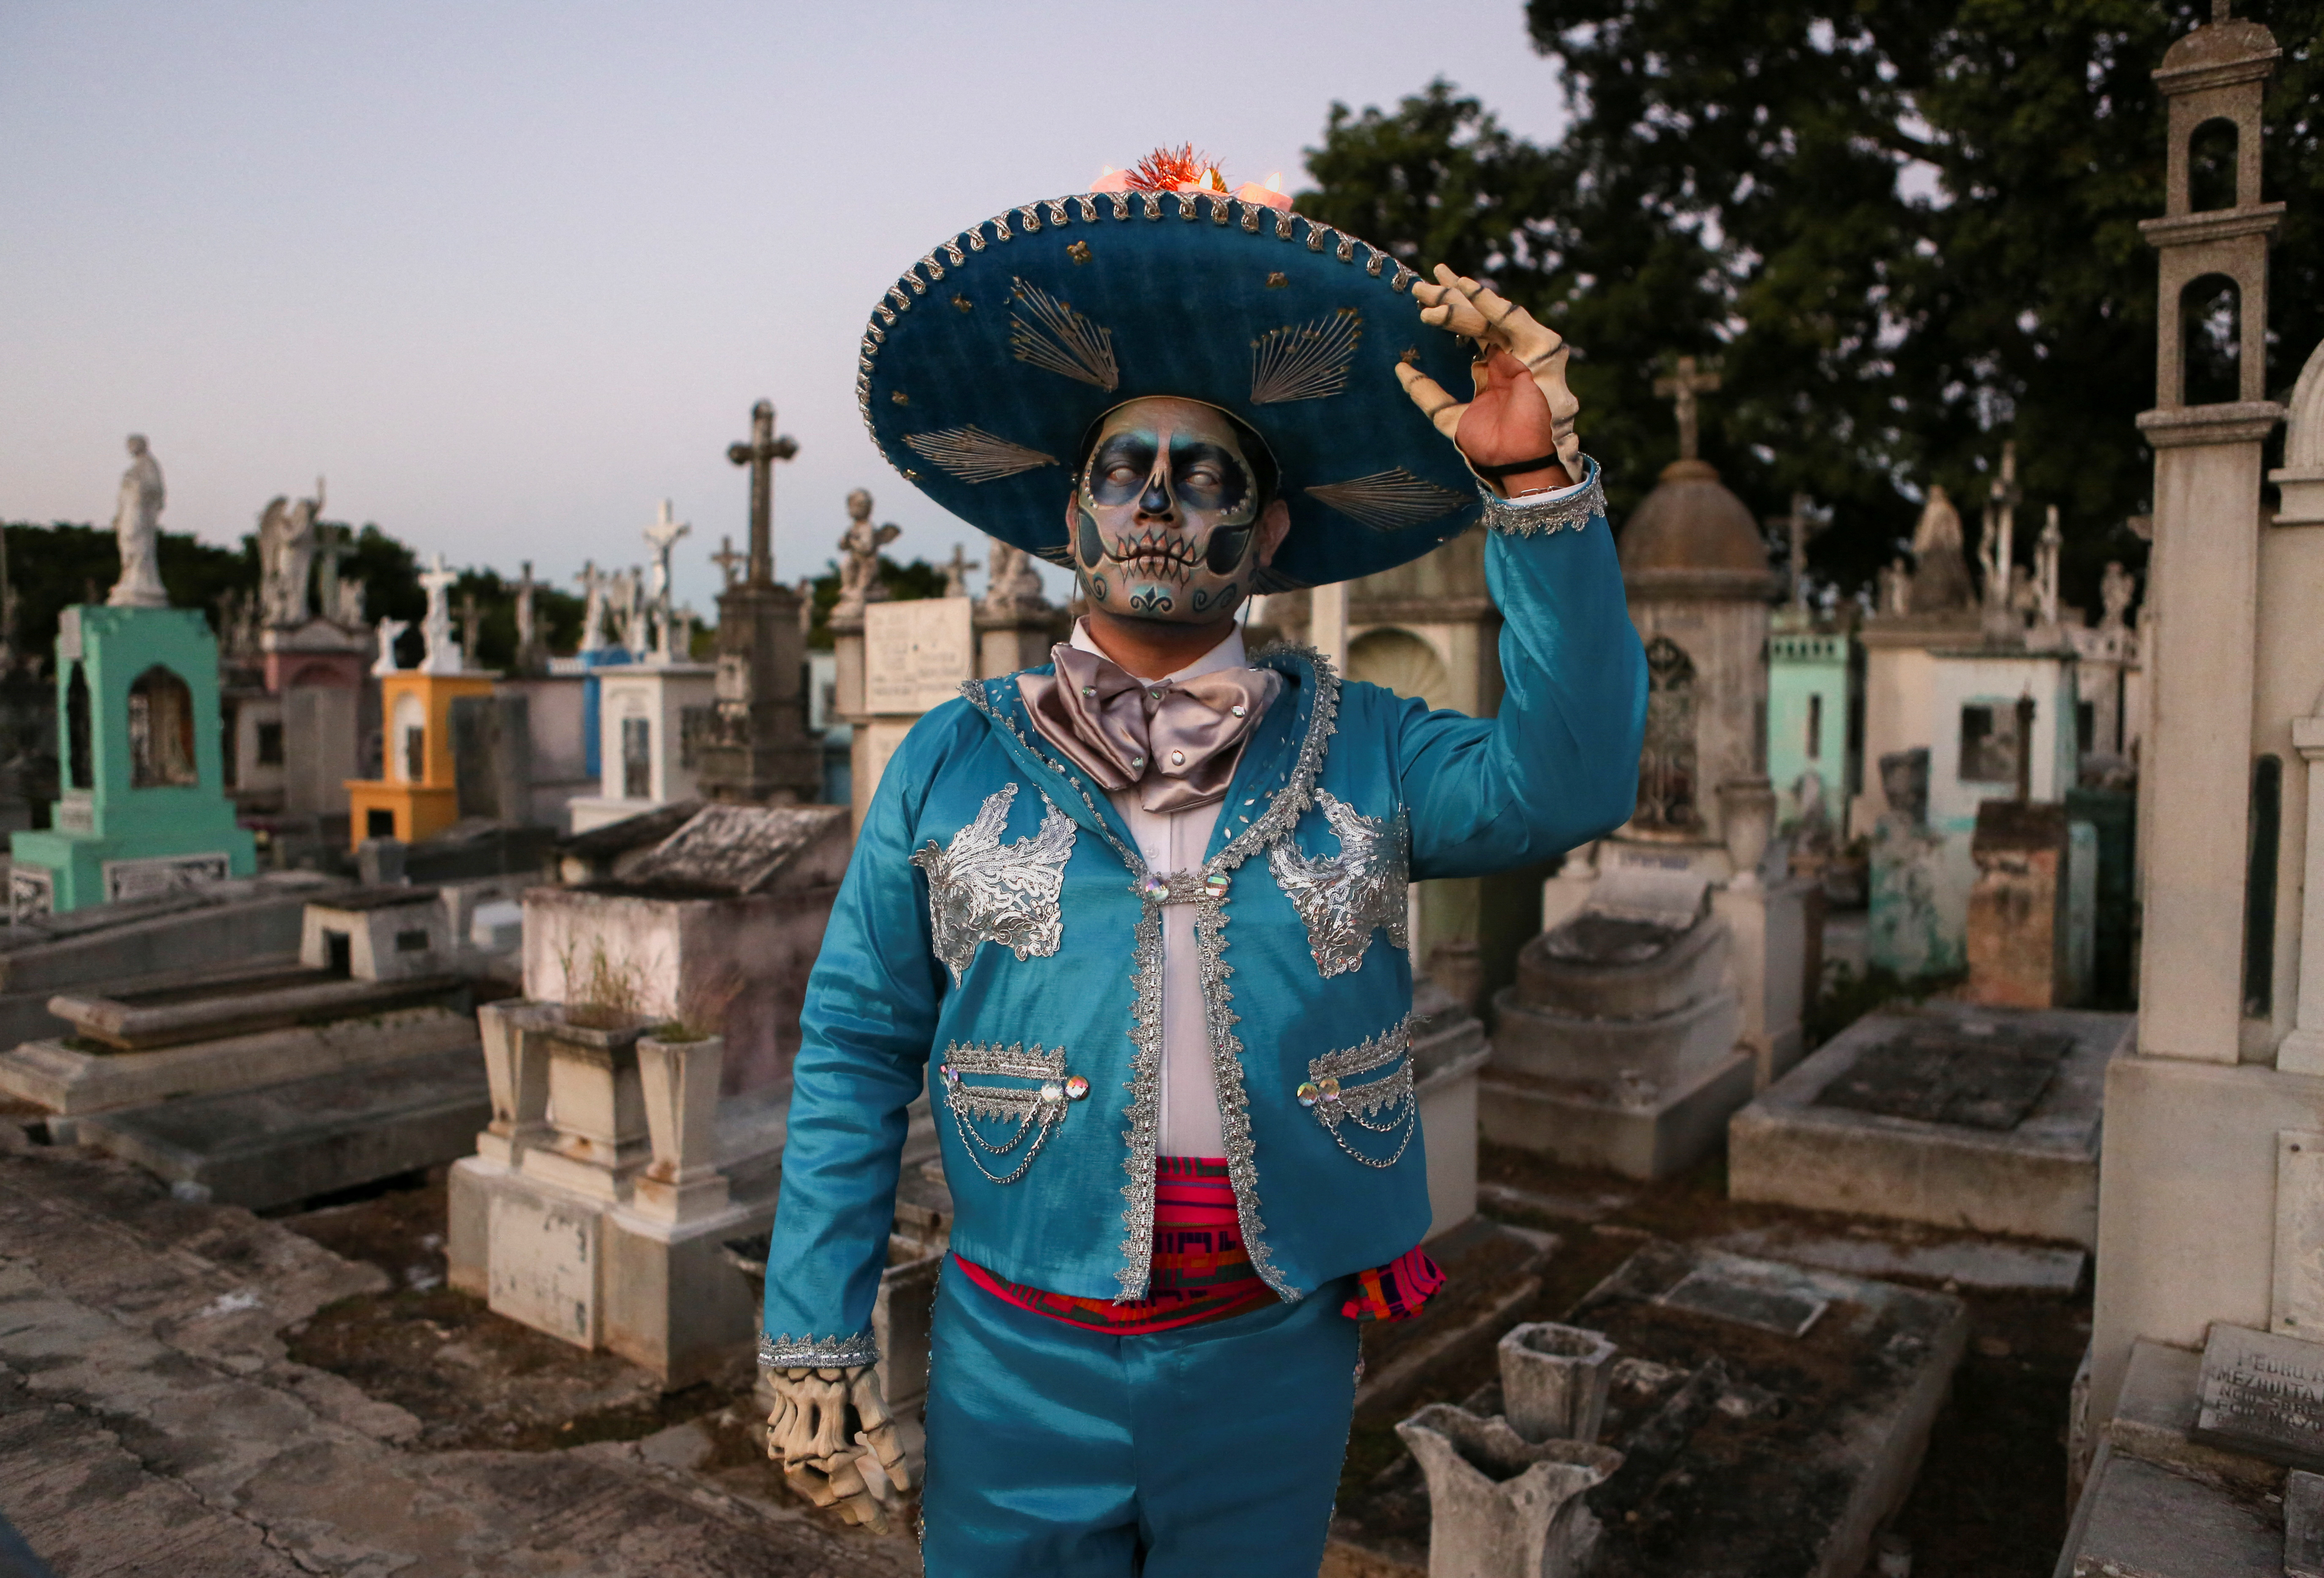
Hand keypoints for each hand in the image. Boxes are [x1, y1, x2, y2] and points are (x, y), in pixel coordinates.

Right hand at [767, 1364, 911, 1532]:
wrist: (809, 1335)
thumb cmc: (849, 1364)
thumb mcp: (872, 1400)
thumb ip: (887, 1444)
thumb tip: (905, 1487)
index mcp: (829, 1446)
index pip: (853, 1493)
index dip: (870, 1514)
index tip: (886, 1528)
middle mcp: (803, 1452)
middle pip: (829, 1495)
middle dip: (851, 1510)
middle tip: (870, 1520)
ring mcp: (785, 1444)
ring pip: (810, 1484)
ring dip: (830, 1496)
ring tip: (849, 1506)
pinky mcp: (775, 1433)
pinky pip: (793, 1465)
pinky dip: (811, 1474)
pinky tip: (824, 1474)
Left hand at [1396, 265, 1581, 490]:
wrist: (1517, 464)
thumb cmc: (1490, 448)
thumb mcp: (1449, 416)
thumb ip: (1427, 393)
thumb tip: (1400, 366)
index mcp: (1489, 371)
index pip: (1467, 331)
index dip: (1445, 312)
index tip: (1420, 298)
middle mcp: (1506, 358)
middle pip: (1475, 318)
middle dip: (1448, 298)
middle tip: (1419, 286)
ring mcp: (1521, 353)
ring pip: (1489, 315)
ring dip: (1462, 297)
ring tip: (1435, 283)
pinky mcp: (1536, 352)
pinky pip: (1511, 320)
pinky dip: (1488, 303)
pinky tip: (1465, 287)